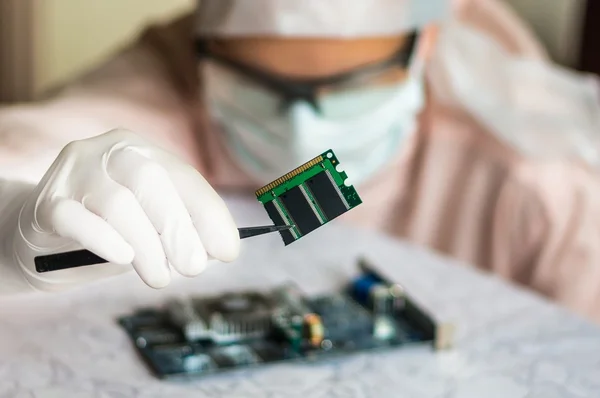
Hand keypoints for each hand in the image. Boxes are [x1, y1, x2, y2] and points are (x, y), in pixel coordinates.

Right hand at [10, 129, 239, 290]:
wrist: (41, 236)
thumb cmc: (108, 229)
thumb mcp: (150, 226)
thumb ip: (181, 230)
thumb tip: (220, 248)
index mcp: (143, 152)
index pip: (184, 177)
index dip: (209, 214)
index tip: (228, 251)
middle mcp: (109, 152)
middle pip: (151, 181)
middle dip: (178, 228)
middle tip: (193, 267)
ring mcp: (74, 173)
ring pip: (118, 203)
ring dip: (147, 245)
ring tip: (160, 276)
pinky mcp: (46, 202)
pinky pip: (76, 218)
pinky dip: (104, 239)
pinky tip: (124, 258)